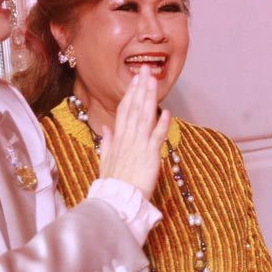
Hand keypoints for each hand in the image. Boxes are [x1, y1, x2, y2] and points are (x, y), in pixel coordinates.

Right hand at [97, 73, 171, 196]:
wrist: (116, 201)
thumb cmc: (112, 184)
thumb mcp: (105, 161)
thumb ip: (107, 143)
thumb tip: (107, 129)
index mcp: (117, 139)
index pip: (124, 111)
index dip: (130, 94)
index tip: (135, 79)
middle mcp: (127, 139)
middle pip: (133, 108)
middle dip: (139, 88)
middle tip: (145, 69)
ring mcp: (138, 146)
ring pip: (144, 117)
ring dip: (149, 98)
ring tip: (153, 81)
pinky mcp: (149, 156)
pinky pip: (156, 136)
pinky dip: (162, 124)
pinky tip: (166, 111)